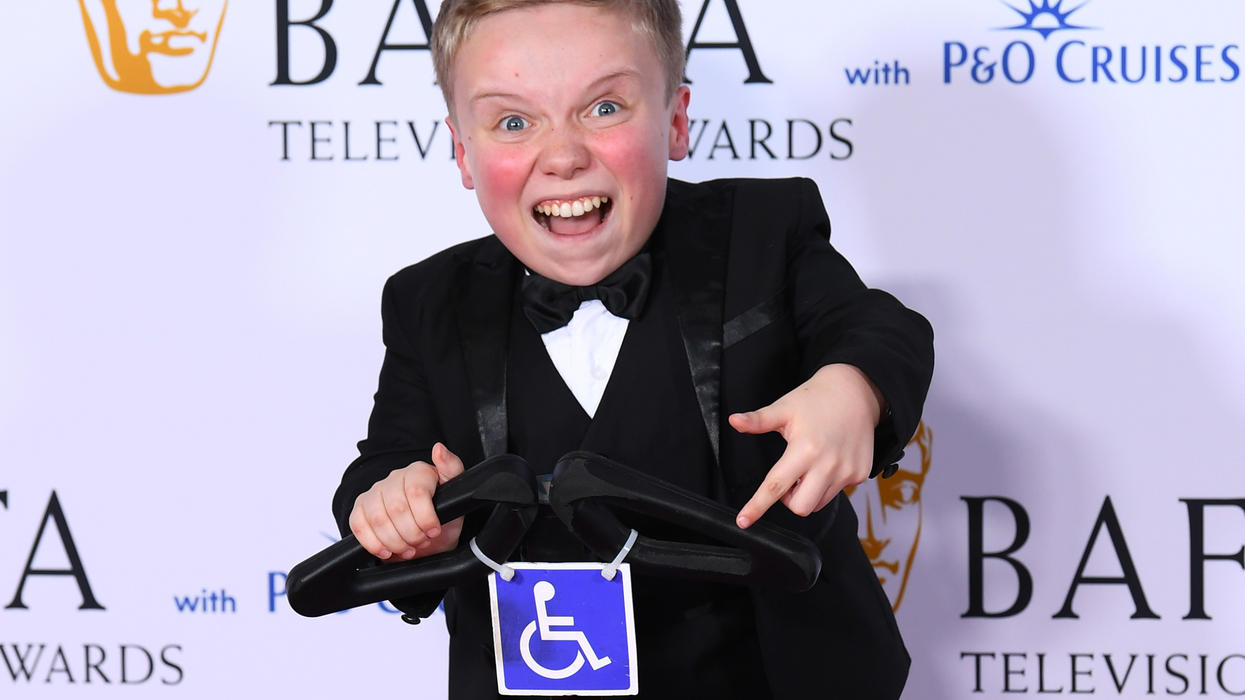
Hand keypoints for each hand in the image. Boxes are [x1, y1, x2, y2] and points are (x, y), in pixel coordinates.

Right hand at [348, 442, 465, 561]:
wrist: (429, 537)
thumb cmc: (444, 515)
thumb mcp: (458, 496)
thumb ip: (452, 469)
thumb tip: (439, 449)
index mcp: (418, 471)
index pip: (416, 491)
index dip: (425, 517)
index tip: (434, 531)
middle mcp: (394, 478)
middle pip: (397, 509)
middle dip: (412, 534)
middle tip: (421, 542)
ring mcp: (375, 492)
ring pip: (377, 519)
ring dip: (395, 541)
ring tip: (408, 548)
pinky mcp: (360, 508)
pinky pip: (358, 525)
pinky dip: (373, 543)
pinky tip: (387, 550)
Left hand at [729, 364, 883, 528]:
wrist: (857, 391)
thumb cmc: (817, 399)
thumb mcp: (784, 408)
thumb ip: (758, 420)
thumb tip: (734, 421)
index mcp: (805, 449)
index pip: (775, 486)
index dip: (757, 506)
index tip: (744, 520)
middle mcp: (828, 465)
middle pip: (800, 506)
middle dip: (789, 499)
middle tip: (788, 477)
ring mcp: (847, 472)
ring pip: (818, 503)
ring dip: (808, 492)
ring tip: (809, 466)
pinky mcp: (860, 474)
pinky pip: (836, 492)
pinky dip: (827, 485)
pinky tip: (828, 462)